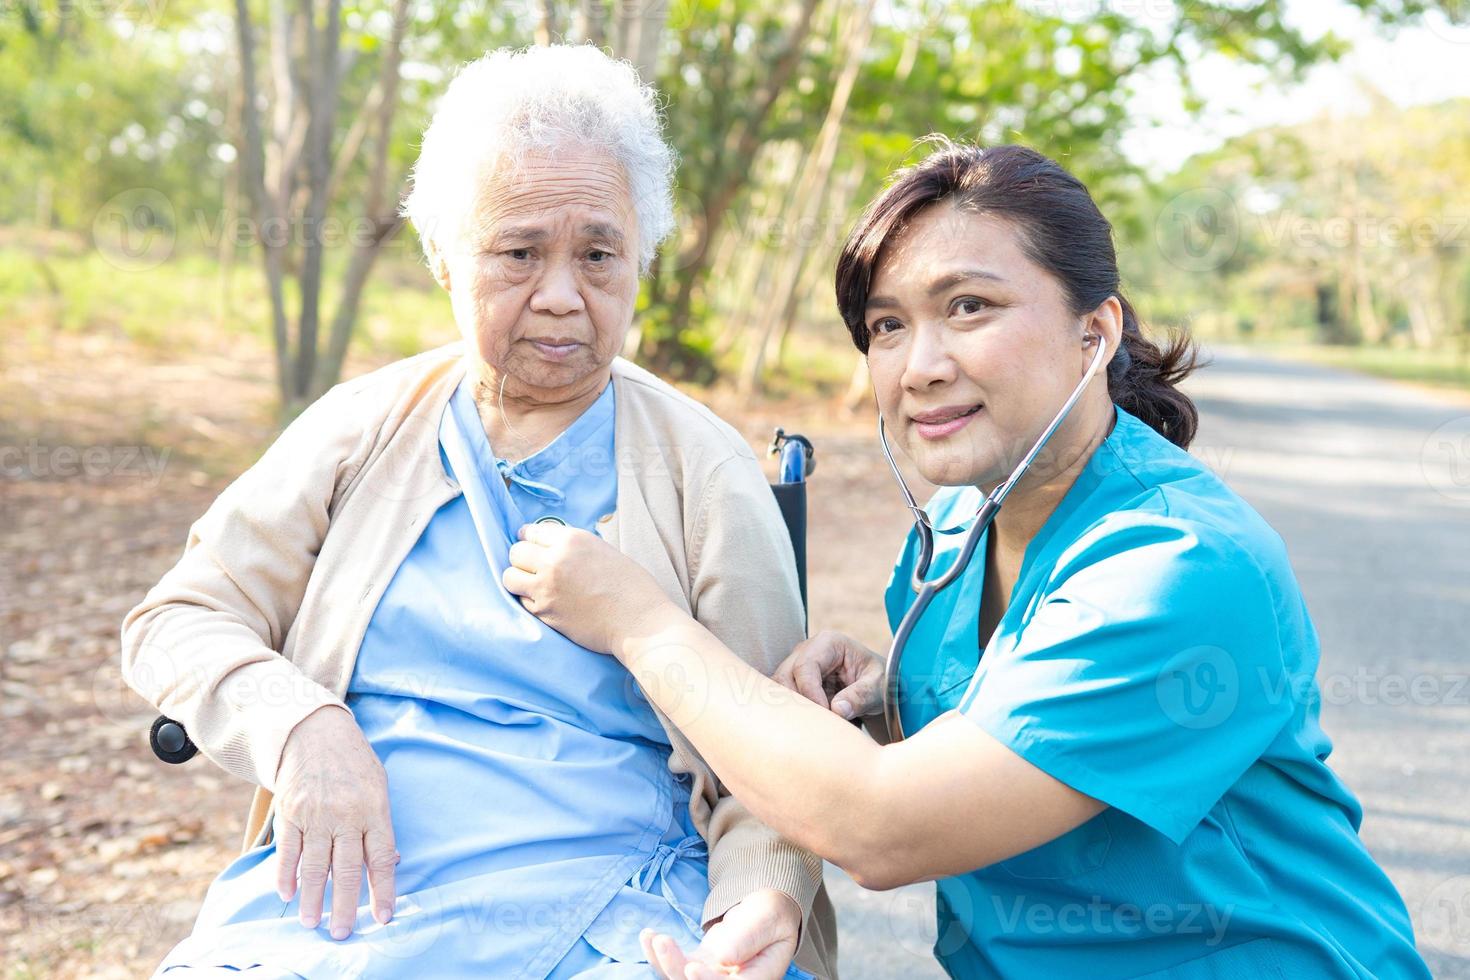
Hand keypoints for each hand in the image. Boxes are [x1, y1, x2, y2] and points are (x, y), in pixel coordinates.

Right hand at [273, 705, 396, 939]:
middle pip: (346, 870)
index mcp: (374, 810)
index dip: (383, 891)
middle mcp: (345, 815)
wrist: (316, 731)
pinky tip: (287, 894)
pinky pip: (287, 850)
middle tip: (342, 933)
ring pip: (314, 867)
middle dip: (345, 906)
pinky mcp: (290, 812)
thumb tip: (389, 864)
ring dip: (312, 899)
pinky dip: (285, 875)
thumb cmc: (354, 764)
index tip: (383, 918)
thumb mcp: (379, 787)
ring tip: (312, 923)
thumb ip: (380, 826)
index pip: (381, 859)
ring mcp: (315, 814)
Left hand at [503, 522, 679, 656]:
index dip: (531, 540)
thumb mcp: (604, 551)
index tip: (532, 546)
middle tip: (534, 568)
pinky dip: (530, 601)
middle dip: (523, 559)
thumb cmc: (631, 587)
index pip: (531, 531)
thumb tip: (550, 548)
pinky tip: (547, 602)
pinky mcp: (545, 613)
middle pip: (516, 552)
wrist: (640, 622)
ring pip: (510, 577)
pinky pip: (522, 601)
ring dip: (519, 580)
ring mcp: (547, 588)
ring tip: (534, 585)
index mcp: (573, 539)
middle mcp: (555, 560)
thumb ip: (574, 548)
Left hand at [641, 888, 801, 978]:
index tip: (691, 966)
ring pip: (681, 978)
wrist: (765, 911)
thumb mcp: (768, 917)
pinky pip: (675, 965)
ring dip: (663, 962)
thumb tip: (724, 958)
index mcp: (758, 977)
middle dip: (676, 969)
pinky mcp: (697, 965)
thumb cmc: (772, 913)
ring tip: (652, 937)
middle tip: (663, 941)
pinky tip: (647, 935)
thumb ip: (749, 937)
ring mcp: (711, 976)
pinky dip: (658, 953)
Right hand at [774, 630, 884, 719]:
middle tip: (815, 724)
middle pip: (784, 676)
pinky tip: (806, 726)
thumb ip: (861, 695)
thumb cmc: (877, 682)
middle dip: (796, 702)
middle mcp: (806, 650)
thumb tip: (837, 709)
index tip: (825, 713)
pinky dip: (791, 713)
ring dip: (791, 709)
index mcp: (828, 643)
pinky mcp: (793, 683)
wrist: (875, 688)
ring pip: (777, 688)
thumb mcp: (878, 687)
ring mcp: (796, 665)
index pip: (805, 666)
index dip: (810, 692)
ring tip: (811, 726)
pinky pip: (781, 699)